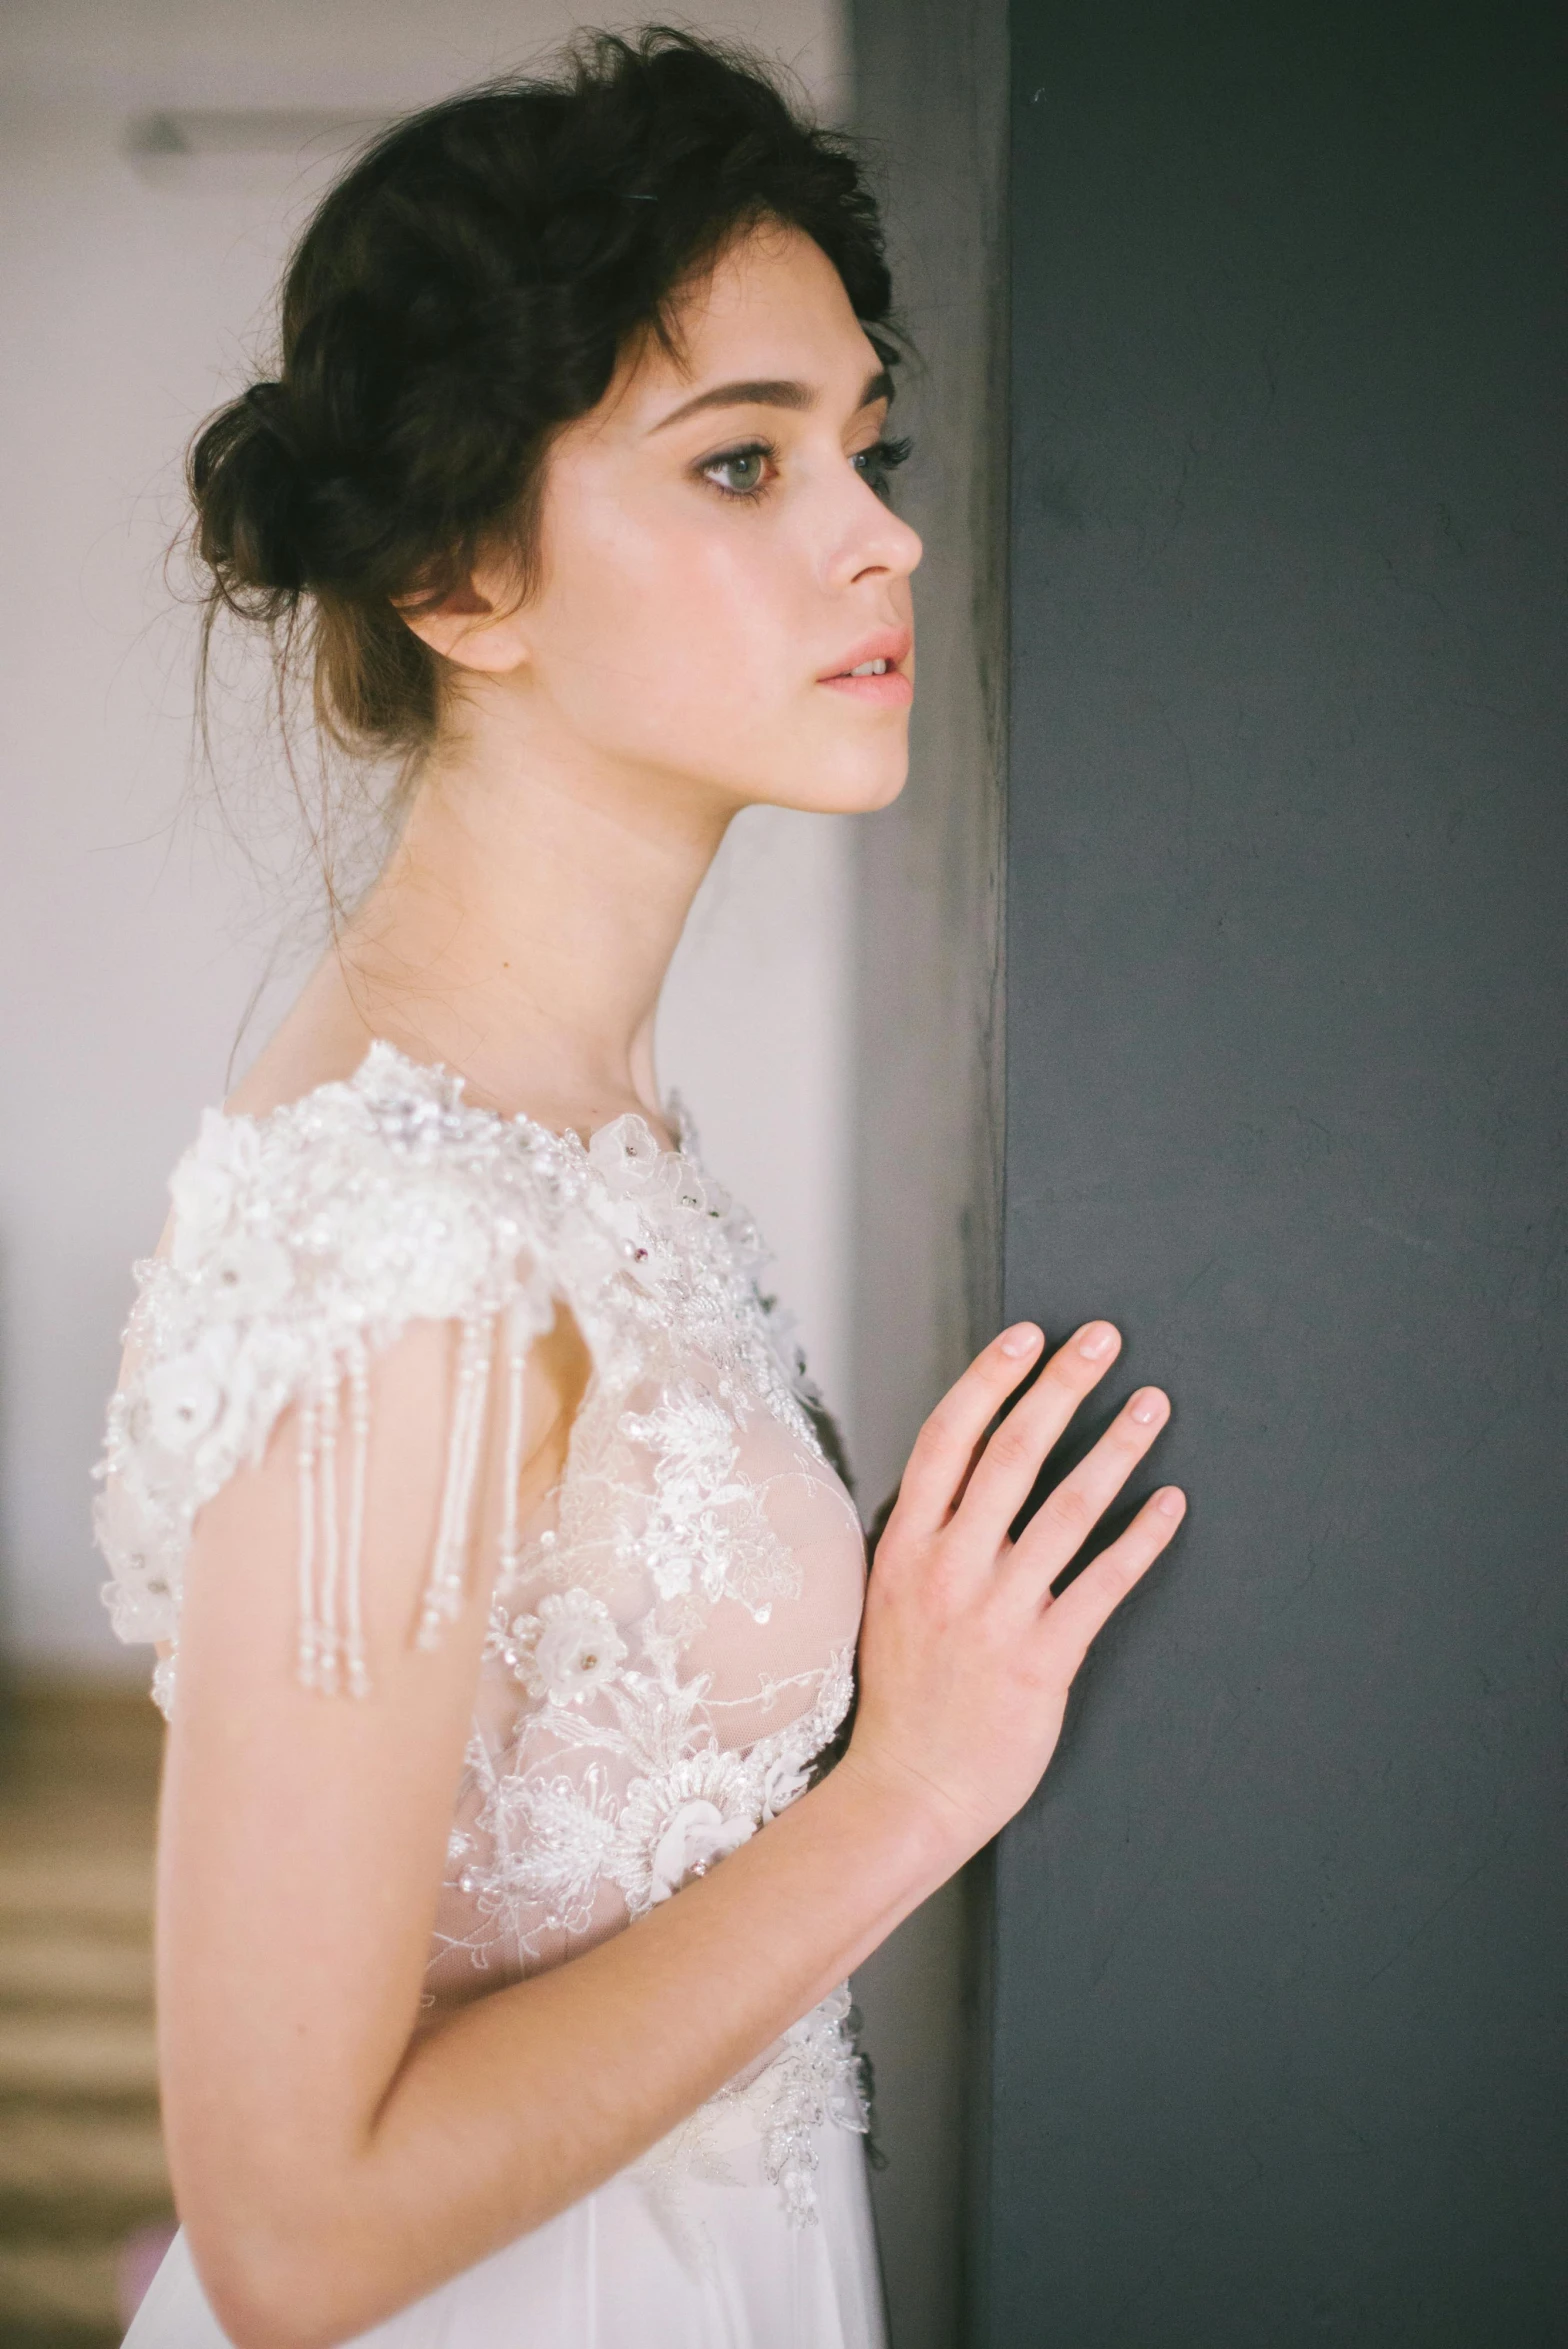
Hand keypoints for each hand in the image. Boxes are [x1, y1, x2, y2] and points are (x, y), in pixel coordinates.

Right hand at [843, 1321, 1183, 1868]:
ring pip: (1065, 1510)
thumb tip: (968, 1476)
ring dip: (1115, 1449)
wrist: (906, 1790)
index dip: (990, 1381)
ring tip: (1151, 1406)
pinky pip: (1101, 1585)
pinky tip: (1170, 1504)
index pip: (947, 1441)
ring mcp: (995, 1614)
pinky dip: (1140, 1540)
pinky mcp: (1041, 1659)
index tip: (1028, 1337)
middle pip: (1011, 1455)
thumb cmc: (903, 1697)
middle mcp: (948, 1569)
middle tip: (1103, 1339)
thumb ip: (926, 1539)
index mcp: (904, 1548)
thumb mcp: (889, 1599)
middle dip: (1061, 1387)